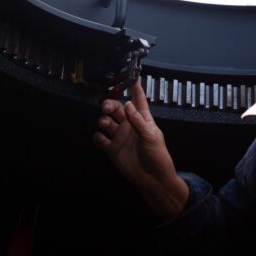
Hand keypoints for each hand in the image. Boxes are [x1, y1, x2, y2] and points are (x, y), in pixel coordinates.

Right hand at [93, 80, 189, 219]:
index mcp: (142, 120)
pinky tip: (100, 137)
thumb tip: (128, 105)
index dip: (135, 89)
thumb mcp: (151, 136)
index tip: (131, 77)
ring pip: (107, 121)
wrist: (152, 179)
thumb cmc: (158, 156)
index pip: (138, 100)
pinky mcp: (113, 149)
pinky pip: (101, 139)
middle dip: (110, 104)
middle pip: (117, 108)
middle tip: (107, 106)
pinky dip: (98, 136)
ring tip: (105, 124)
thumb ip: (138, 121)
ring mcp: (120, 137)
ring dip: (103, 120)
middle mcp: (130, 126)